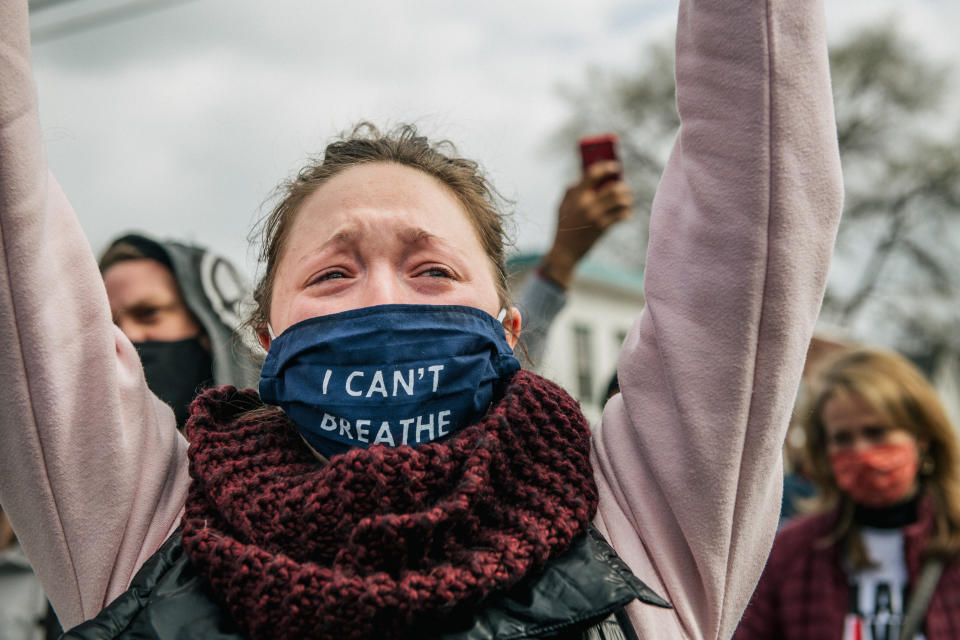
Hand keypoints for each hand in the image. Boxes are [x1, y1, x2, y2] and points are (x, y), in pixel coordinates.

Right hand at [540, 161, 633, 288]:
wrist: (565, 251)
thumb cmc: (564, 225)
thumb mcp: (562, 205)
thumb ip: (572, 190)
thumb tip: (586, 176)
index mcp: (576, 196)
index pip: (593, 174)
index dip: (606, 167)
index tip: (615, 167)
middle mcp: (587, 204)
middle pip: (614, 188)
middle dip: (623, 187)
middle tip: (624, 188)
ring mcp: (596, 216)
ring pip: (620, 201)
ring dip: (627, 199)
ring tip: (627, 201)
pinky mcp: (602, 227)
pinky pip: (621, 216)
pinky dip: (627, 214)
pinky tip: (626, 214)